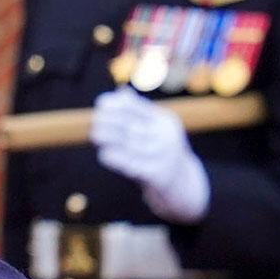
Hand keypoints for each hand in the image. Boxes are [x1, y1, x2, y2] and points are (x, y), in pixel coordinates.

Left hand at [90, 88, 210, 223]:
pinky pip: (133, 166)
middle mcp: (167, 138)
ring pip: (131, 145)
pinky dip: (116, 159)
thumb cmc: (161, 153)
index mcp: (166, 122)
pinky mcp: (158, 176)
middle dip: (111, 121)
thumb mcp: (156, 129)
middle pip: (134, 126)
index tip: (101, 103)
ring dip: (110, 139)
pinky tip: (103, 154)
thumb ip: (139, 113)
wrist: (184, 185)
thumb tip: (120, 93)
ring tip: (95, 135)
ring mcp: (164, 157)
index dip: (119, 104)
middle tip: (95, 120)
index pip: (140, 108)